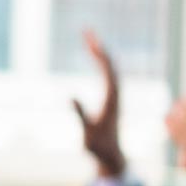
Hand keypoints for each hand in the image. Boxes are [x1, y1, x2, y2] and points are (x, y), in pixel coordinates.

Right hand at [72, 29, 123, 181]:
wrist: (111, 155)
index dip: (100, 55)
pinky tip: (94, 54)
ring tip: (88, 38)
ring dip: (99, 52)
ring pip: (109, 67)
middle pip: (110, 64)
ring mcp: (115, 94)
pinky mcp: (111, 97)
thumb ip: (80, 114)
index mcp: (112, 99)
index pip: (108, 70)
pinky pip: (107, 73)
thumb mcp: (86, 132)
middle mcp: (116, 93)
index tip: (91, 42)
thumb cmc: (97, 146)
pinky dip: (100, 61)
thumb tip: (69, 96)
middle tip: (86, 31)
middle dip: (98, 46)